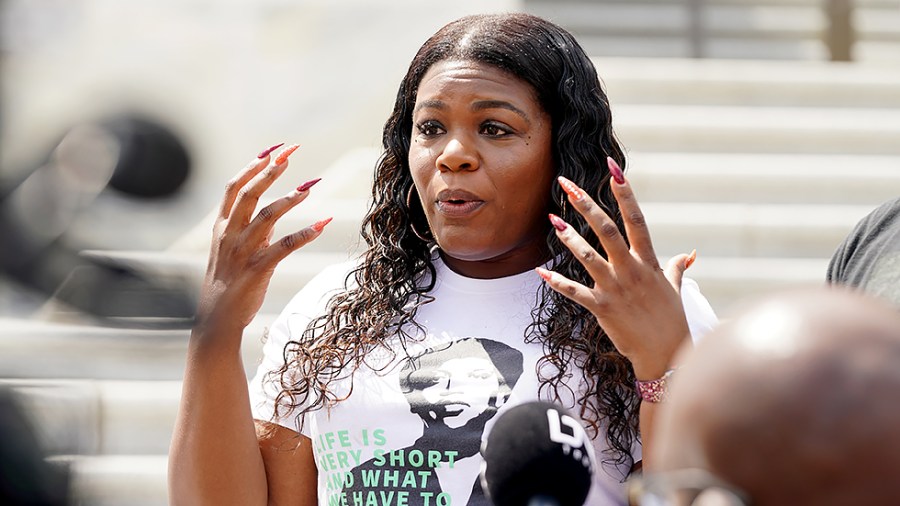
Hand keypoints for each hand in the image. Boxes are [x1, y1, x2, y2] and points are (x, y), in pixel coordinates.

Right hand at [194, 143, 329, 335]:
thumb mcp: (234, 252)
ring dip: (289, 199)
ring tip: (310, 186)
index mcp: (221, 228)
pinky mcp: (256, 270)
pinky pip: (283, 247)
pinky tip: (322, 225)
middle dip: (270, 171)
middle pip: (248, 194)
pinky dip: (304, 234)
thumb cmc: (226, 285)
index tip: (272, 151)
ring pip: (266, 216)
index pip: (233, 188)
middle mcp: (229, 235)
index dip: (252, 166)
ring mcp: (241, 252)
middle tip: (291, 153)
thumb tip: (274, 214)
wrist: (214, 321)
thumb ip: (252, 231)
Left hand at [536, 157, 693, 379]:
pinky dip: (557, 282)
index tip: (613, 169)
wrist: (667, 355)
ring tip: (552, 219)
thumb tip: (690, 254)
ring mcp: (616, 289)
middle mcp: (631, 270)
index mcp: (648, 262)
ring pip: (588, 257)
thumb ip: (677, 267)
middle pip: (607, 230)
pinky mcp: (602, 308)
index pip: (636, 220)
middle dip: (586, 205)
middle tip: (567, 184)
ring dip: (569, 238)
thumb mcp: (675, 289)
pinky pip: (575, 292)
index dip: (624, 193)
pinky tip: (541, 271)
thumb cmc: (671, 320)